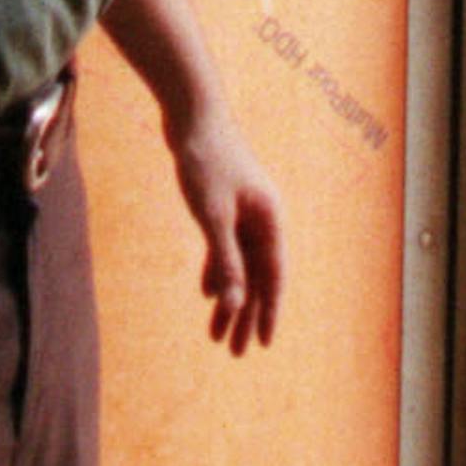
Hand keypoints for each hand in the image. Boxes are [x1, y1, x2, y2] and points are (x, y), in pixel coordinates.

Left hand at [167, 99, 286, 354]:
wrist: (192, 113)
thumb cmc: (205, 159)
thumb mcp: (212, 214)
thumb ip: (224, 258)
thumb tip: (231, 303)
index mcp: (270, 220)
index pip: (273, 277)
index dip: (268, 313)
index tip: (263, 344)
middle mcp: (263, 218)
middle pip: (256, 277)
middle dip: (245, 315)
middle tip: (235, 351)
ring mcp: (244, 211)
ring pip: (240, 265)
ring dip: (229, 298)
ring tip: (217, 333)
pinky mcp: (225, 204)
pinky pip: (226, 248)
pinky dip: (218, 270)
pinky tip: (207, 292)